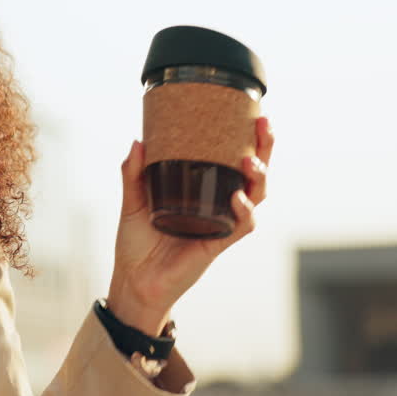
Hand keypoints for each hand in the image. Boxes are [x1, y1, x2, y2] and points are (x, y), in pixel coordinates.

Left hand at [106, 117, 273, 334]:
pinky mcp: (217, 243)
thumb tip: (138, 141)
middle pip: (251, 174)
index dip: (245, 139)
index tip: (250, 114)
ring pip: (254, 197)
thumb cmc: (136, 244)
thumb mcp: (133, 201)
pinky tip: (238, 197)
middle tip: (263, 123)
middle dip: (263, 149)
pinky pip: (240, 226)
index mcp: (200, 191)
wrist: (133, 281)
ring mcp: (220, 224)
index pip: (230, 160)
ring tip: (249, 159)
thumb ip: (133, 174)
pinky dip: (243, 211)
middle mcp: (216, 205)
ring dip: (258, 177)